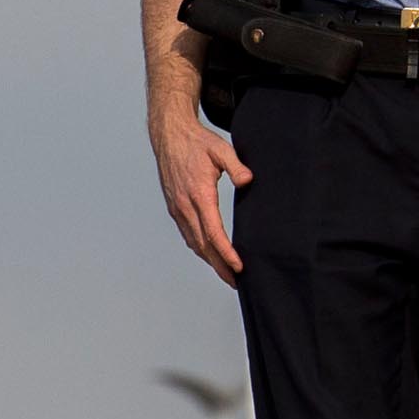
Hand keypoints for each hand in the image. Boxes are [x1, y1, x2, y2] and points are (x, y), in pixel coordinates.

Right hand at [150, 101, 247, 286]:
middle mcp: (185, 206)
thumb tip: (248, 180)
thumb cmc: (199, 143)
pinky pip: (188, 234)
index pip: (213, 232)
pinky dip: (200, 248)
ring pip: (194, 242)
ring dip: (209, 260)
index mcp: (198, 195)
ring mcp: (178, 208)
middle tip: (236, 282)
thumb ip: (236, 165)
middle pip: (203, 244)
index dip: (226, 252)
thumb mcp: (222, 149)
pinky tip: (210, 255)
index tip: (239, 266)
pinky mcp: (175, 207)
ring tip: (226, 274)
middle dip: (220, 265)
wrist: (171, 137)